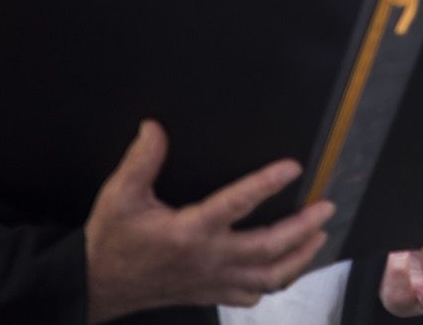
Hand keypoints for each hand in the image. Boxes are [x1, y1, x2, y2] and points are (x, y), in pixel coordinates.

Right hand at [84, 121, 334, 321]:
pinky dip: (274, 283)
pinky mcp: (210, 293)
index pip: (238, 204)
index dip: (267, 183)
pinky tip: (287, 269)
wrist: (96, 285)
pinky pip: (251, 295)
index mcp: (189, 231)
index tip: (293, 166)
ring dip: (300, 258)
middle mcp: (208, 258)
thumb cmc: (111, 240)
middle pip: (268, 247)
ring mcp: (212, 280)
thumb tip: (154, 128)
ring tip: (319, 236)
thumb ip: (140, 161)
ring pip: (268, 277)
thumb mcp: (119, 196)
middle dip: (303, 227)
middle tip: (326, 207)